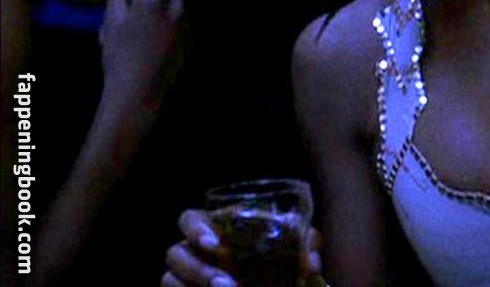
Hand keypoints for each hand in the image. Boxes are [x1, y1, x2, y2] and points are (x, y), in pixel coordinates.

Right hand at [100, 0, 185, 100]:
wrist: (139, 93)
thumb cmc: (119, 54)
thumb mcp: (113, 18)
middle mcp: (178, 3)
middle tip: (122, 17)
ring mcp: (188, 20)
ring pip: (169, 4)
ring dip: (155, 10)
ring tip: (136, 32)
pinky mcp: (192, 37)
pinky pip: (178, 21)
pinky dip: (166, 25)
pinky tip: (151, 42)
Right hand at [162, 209, 322, 286]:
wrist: (274, 280)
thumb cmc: (275, 258)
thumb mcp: (292, 248)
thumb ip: (303, 246)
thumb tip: (310, 264)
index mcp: (214, 227)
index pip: (189, 219)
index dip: (195, 229)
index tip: (214, 244)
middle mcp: (192, 250)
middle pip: (175, 253)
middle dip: (198, 268)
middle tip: (226, 282)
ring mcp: (183, 276)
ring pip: (168, 278)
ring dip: (195, 284)